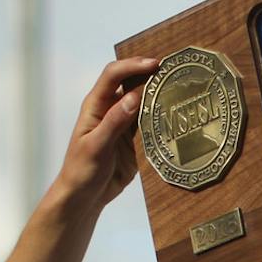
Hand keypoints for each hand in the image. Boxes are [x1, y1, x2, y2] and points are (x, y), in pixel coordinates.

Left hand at [50, 57, 161, 209]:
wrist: (84, 196)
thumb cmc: (82, 170)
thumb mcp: (96, 146)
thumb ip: (114, 121)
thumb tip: (134, 97)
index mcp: (96, 106)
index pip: (113, 76)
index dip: (132, 66)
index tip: (154, 65)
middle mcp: (110, 109)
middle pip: (130, 83)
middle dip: (149, 73)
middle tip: (173, 70)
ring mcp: (123, 124)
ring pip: (142, 102)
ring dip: (158, 94)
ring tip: (180, 88)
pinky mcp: (133, 140)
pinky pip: (149, 123)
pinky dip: (161, 117)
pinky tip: (176, 115)